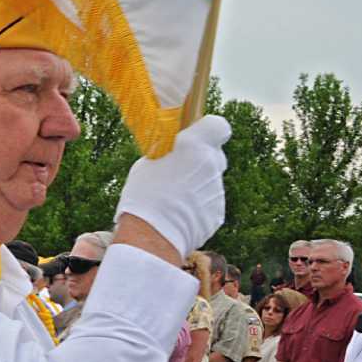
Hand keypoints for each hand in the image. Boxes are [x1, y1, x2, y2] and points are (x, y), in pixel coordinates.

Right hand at [113, 114, 228, 257]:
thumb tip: (176, 158)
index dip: (209, 131)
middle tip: (178, 173)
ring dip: (195, 188)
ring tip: (171, 202)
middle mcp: (212, 165)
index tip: (196, 138)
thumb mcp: (147, 165)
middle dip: (200, 162)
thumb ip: (170, 156)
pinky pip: (209, 204)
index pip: (218, 125)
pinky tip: (178, 216)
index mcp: (195, 146)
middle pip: (214, 156)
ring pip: (210, 183)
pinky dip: (197, 208)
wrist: (153, 236)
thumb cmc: (143, 196)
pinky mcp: (218, 212)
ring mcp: (218, 190)